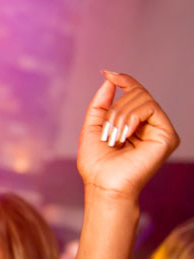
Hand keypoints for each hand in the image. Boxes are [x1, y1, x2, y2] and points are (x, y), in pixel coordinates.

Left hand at [77, 71, 179, 201]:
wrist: (104, 185)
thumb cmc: (96, 164)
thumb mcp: (91, 128)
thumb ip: (100, 104)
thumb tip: (110, 78)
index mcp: (134, 124)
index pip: (134, 94)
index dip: (123, 81)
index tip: (108, 73)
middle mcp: (150, 125)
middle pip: (136, 94)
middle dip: (115, 109)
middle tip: (107, 133)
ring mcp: (160, 129)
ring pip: (142, 98)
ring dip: (120, 116)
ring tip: (114, 138)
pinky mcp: (167, 135)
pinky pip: (150, 107)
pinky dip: (131, 117)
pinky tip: (124, 134)